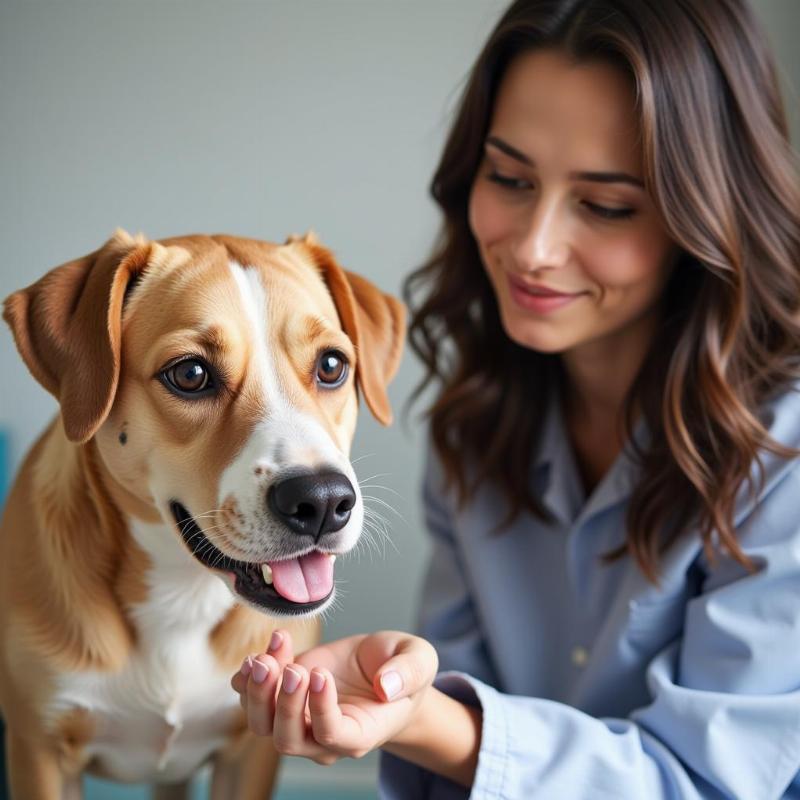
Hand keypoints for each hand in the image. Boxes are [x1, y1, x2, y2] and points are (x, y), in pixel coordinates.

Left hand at [230, 629, 437, 764]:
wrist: (383, 668)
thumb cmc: (402, 670)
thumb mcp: (418, 661)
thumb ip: (408, 672)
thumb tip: (386, 687)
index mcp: (360, 733)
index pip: (332, 735)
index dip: (321, 709)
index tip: (320, 672)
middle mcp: (324, 736)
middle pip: (289, 739)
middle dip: (284, 704)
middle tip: (290, 668)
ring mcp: (300, 719)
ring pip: (264, 724)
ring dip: (258, 691)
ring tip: (268, 654)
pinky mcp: (283, 696)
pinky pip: (254, 700)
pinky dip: (248, 680)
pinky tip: (264, 651)